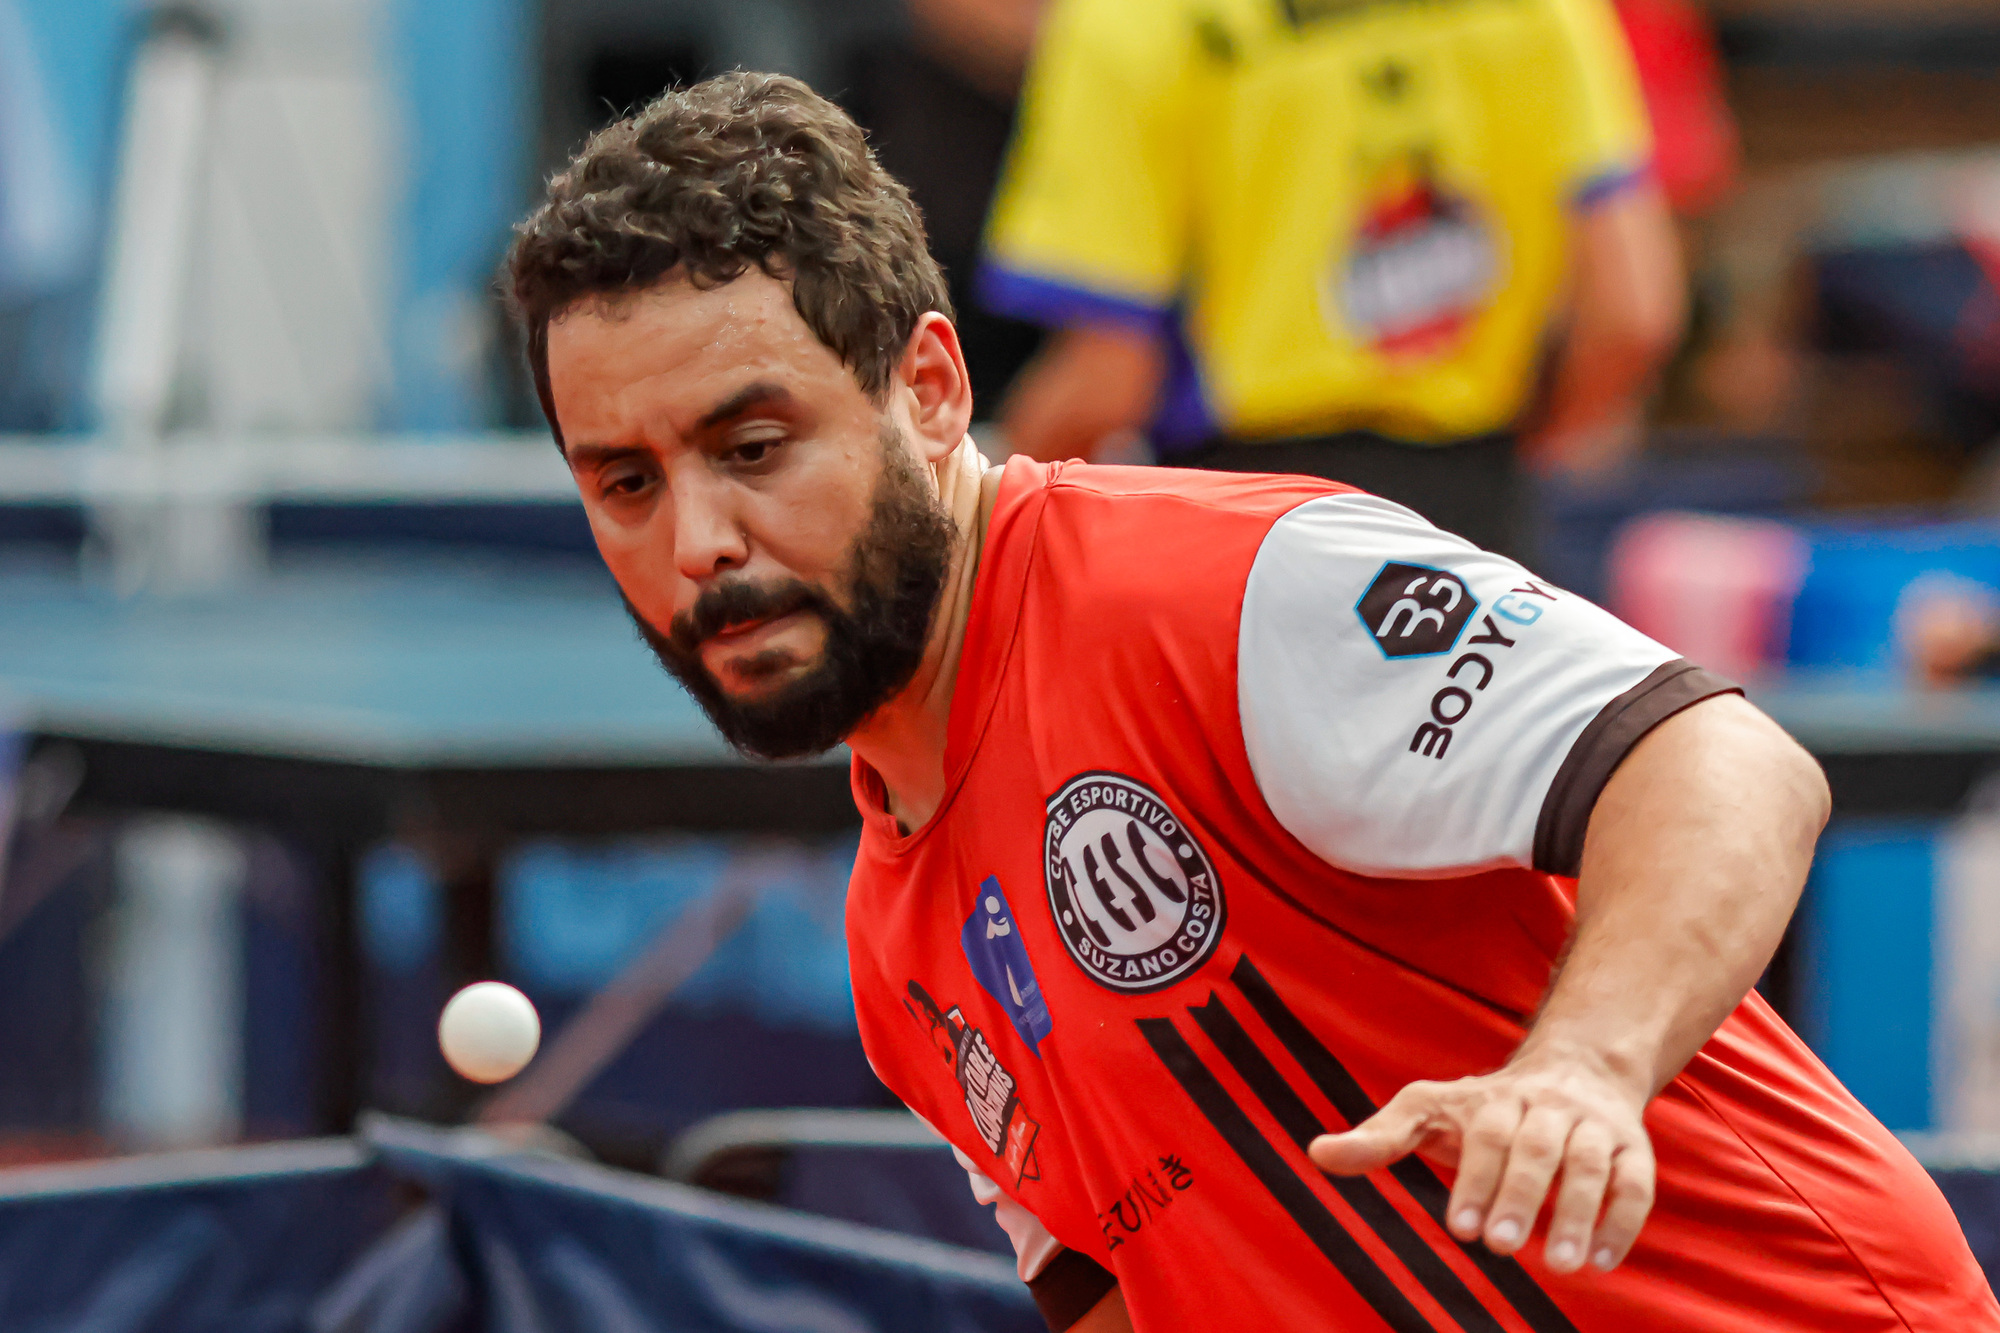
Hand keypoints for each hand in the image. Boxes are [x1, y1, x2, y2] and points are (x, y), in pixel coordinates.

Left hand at [1306, 1053, 1654, 1275]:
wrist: (1577, 1067)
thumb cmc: (1485, 1105)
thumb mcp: (1428, 1109)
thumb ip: (1380, 1137)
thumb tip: (1317, 1153)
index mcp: (1492, 1098)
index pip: (1484, 1133)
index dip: (1474, 1179)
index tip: (1459, 1227)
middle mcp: (1546, 1107)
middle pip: (1536, 1148)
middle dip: (1519, 1195)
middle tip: (1500, 1245)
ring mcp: (1593, 1126)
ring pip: (1589, 1165)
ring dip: (1576, 1213)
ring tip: (1562, 1265)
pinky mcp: (1631, 1148)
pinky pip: (1635, 1183)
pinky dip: (1621, 1221)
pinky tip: (1601, 1261)